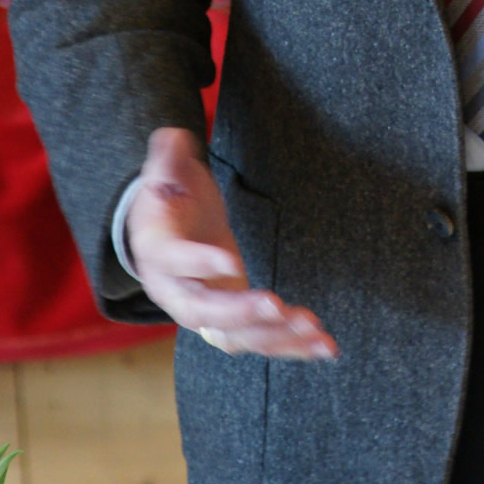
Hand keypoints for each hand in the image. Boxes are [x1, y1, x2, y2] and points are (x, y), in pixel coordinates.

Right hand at [125, 127, 336, 359]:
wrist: (163, 236)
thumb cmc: (167, 201)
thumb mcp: (161, 173)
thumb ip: (168, 157)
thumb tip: (175, 138)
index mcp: (158, 253)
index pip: (175, 261)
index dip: (199, 263)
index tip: (229, 261)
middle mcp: (177, 293)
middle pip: (204, 312)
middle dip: (242, 313)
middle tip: (276, 305)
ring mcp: (206, 312)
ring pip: (237, 336)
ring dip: (276, 336)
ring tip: (313, 329)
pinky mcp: (233, 321)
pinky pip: (261, 340)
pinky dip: (292, 346)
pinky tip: (325, 345)